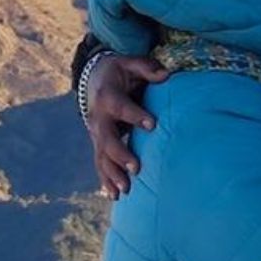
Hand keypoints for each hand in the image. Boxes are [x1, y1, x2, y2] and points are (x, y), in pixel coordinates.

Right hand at [88, 56, 168, 198]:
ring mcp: (97, 134)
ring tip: (125, 190)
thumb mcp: (129, 63)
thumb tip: (166, 75)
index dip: (135, 115)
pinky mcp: (99, 145)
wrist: (94, 80)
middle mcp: (99, 118)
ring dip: (112, 174)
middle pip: (107, 139)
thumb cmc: (119, 72)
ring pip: (102, 157)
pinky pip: (100, 164)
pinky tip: (114, 197)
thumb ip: (147, 68)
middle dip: (120, 154)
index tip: (152, 124)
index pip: (120, 107)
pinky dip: (106, 181)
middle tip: (136, 168)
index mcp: (108, 96)